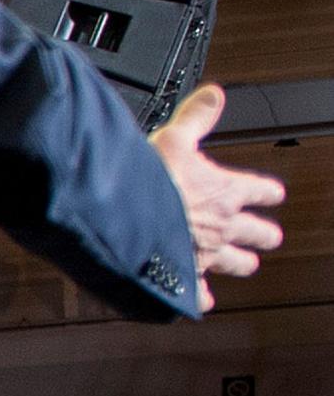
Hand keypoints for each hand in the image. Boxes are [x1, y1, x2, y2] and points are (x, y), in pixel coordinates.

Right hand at [149, 83, 287, 310]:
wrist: (123, 219)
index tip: (272, 193)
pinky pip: (202, 295)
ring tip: (244, 265)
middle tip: (267, 235)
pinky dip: (202, 297)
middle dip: (265, 234)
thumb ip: (196, 118)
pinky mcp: (187, 277)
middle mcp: (224, 225)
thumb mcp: (173, 138)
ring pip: (239, 265)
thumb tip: (213, 95)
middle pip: (260, 234)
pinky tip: (200, 300)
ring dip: (243, 263)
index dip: (268, 192)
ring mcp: (208, 254)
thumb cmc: (148, 180)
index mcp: (226, 192)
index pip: (262, 190)